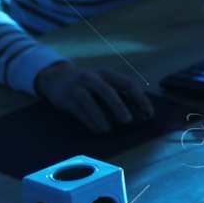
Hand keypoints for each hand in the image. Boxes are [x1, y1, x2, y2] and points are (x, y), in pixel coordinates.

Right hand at [35, 63, 154, 132]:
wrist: (56, 77)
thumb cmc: (87, 82)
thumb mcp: (102, 80)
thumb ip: (116, 91)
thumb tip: (136, 110)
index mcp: (106, 73)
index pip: (127, 83)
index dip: (139, 97)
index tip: (148, 111)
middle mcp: (91, 77)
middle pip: (107, 91)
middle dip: (118, 106)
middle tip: (128, 120)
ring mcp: (77, 87)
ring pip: (89, 102)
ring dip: (100, 117)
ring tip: (108, 129)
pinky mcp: (65, 97)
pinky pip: (78, 110)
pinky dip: (89, 121)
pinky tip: (97, 129)